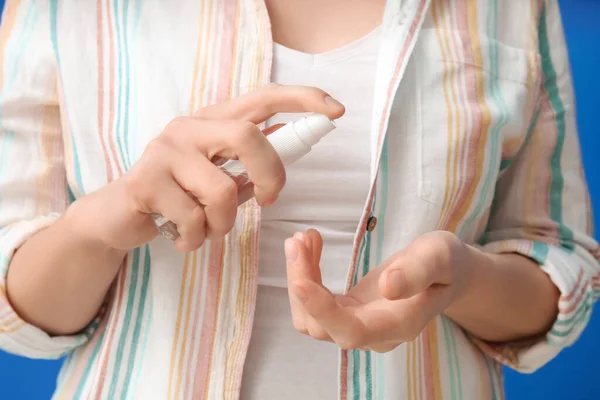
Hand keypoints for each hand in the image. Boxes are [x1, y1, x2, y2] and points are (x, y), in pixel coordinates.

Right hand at [67, 85, 344, 251]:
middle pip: (247, 136)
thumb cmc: (179, 195)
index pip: (262, 96)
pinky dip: (198, 239)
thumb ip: (249, 160)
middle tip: (268, 201)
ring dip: (224, 224)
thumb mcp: (219, 174)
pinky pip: (194, 219)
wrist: (118, 215)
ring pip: (222, 191)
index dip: (302, 99)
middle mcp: (188, 127)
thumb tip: (291, 137)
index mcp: (212, 121)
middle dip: (271, 175)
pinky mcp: (145, 182)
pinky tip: (184, 239)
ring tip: (208, 228)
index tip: (336, 112)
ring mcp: (164, 152)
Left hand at [285, 229, 473, 351]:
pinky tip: (311, 243)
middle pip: (321, 326)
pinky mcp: (348, 311)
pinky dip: (307, 273)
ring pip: (311, 317)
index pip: (352, 332)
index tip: (301, 282)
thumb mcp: (439, 256)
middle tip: (298, 240)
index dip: (323, 312)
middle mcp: (374, 333)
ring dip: (300, 278)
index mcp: (399, 325)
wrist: (447, 272)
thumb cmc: (446, 263)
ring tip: (302, 238)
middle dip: (302, 283)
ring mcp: (358, 325)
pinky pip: (316, 300)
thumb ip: (417, 272)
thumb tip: (388, 287)